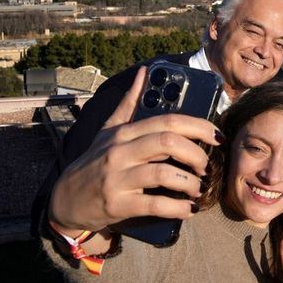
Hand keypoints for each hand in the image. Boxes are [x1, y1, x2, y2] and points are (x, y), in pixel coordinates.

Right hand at [48, 67, 221, 234]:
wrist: (65, 200)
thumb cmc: (95, 162)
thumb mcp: (108, 131)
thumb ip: (129, 103)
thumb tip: (144, 73)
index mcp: (124, 133)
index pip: (167, 122)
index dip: (198, 127)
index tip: (218, 137)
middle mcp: (120, 152)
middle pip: (167, 143)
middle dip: (196, 154)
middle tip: (207, 167)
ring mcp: (117, 178)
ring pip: (163, 174)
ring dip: (190, 182)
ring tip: (199, 188)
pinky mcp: (118, 204)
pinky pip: (155, 204)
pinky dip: (178, 208)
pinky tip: (189, 209)